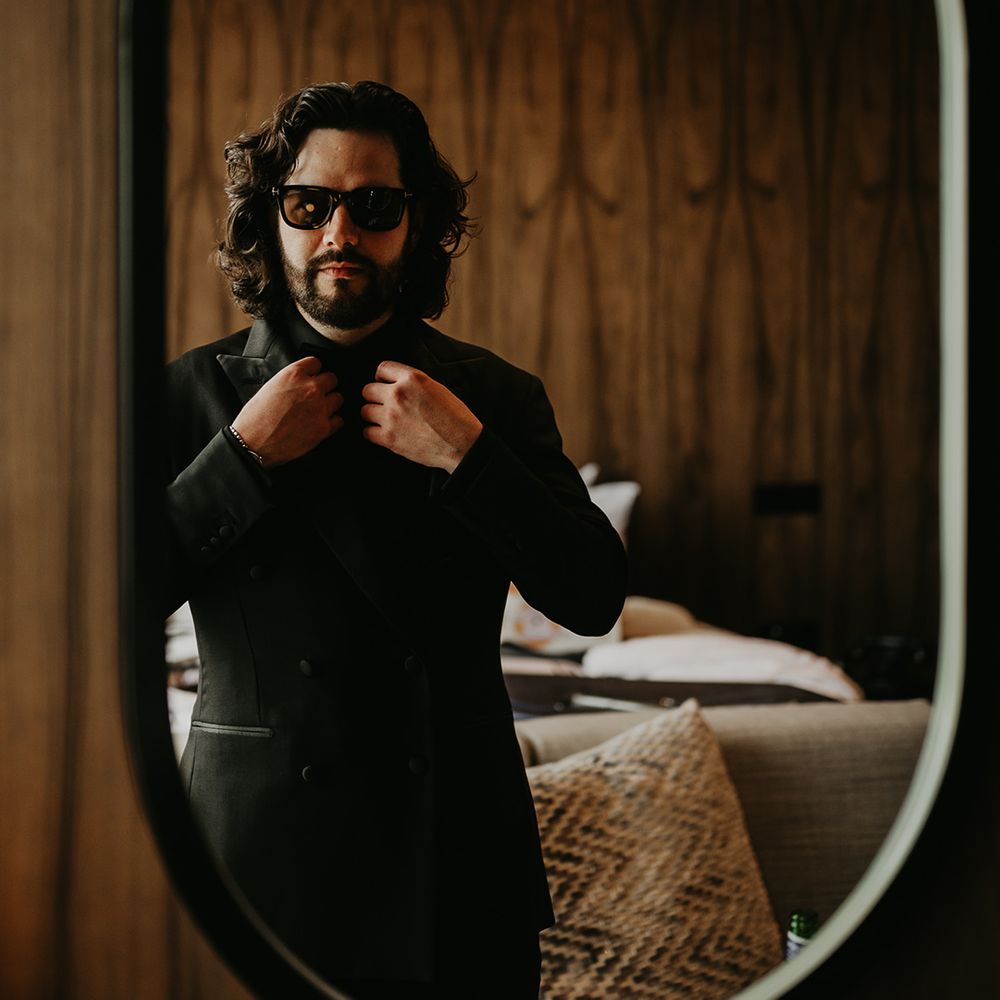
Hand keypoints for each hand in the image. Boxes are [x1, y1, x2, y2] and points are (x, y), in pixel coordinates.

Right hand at [231, 356, 342, 468]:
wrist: (254, 443)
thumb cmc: (256, 417)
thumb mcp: (270, 387)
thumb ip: (291, 381)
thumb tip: (303, 381)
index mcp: (294, 374)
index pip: (316, 363)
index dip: (313, 372)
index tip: (312, 378)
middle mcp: (310, 388)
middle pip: (332, 379)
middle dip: (324, 387)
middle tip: (315, 396)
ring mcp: (320, 408)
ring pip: (338, 398)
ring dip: (330, 404)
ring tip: (317, 411)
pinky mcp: (324, 428)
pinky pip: (339, 420)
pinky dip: (332, 422)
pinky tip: (320, 424)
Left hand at [360, 361, 481, 472]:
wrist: (463, 444)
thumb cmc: (456, 418)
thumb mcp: (438, 388)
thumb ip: (414, 383)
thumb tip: (398, 384)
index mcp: (413, 378)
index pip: (382, 368)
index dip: (383, 378)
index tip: (386, 386)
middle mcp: (398, 394)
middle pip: (368, 390)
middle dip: (376, 397)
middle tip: (386, 405)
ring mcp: (391, 416)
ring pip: (365, 410)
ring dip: (373, 415)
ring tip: (385, 420)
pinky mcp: (389, 438)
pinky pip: (366, 432)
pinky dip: (373, 433)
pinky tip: (384, 434)